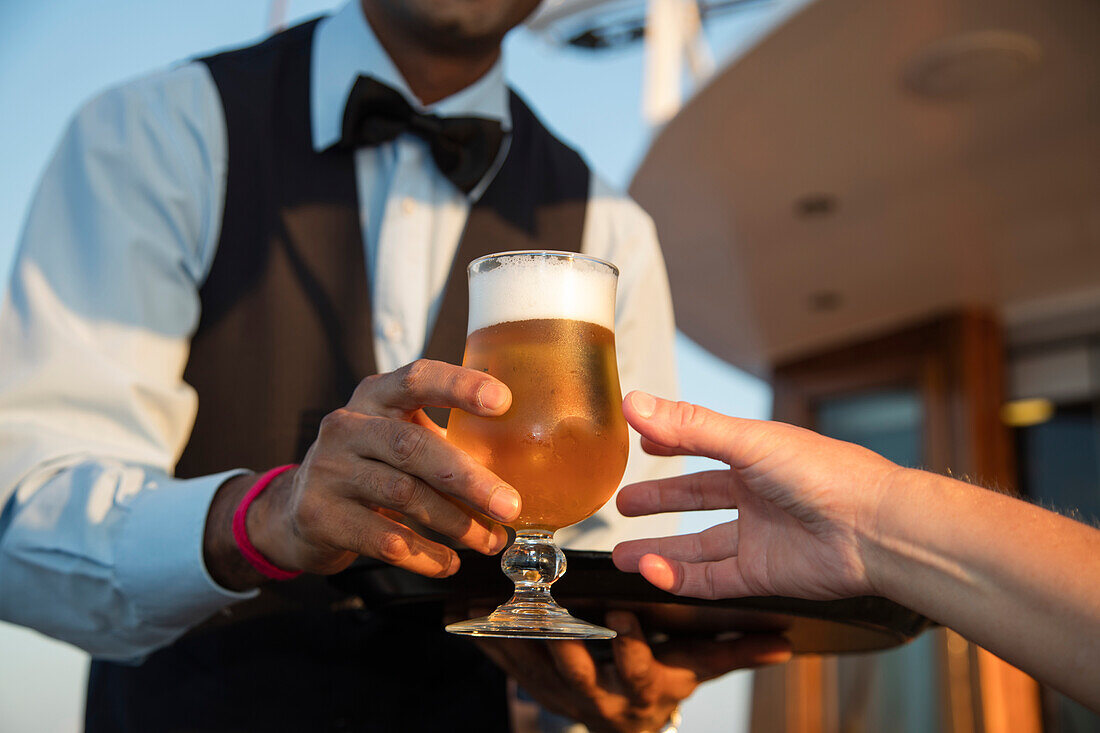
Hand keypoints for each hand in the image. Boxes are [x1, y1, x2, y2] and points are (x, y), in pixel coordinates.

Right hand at [206, 359, 522, 588]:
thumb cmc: (369, 469)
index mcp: (375, 396)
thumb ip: (445, 441)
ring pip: (403, 495)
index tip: (503, 401)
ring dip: (455, 523)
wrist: (295, 512)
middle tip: (510, 505)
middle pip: (413, 446)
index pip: (416, 378)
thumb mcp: (397, 440)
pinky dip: (424, 554)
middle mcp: (348, 426)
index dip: (459, 386)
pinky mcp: (319, 514)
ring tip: (489, 541)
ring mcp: (328, 469)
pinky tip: (449, 563)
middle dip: (468, 478)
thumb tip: (520, 468)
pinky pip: (383, 539)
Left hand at [474, 611, 789, 732]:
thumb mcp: (701, 666)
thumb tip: (783, 641)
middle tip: (546, 610)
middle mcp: (598, 697)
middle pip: (575, 672)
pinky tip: (462, 616)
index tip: (622, 612)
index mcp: (641, 688)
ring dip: (512, 640)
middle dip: (561, 644)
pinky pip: (506, 666)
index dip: (627, 645)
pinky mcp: (535, 686)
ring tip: (491, 606)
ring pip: (533, 669)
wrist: (629, 721)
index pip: (635, 668)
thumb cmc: (666, 680)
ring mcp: (562, 694)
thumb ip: (736, 651)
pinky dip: (485, 642)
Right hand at [612, 391, 901, 600]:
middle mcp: (758, 496)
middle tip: (623, 504)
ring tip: (623, 555)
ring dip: (661, 551)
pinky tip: (653, 573)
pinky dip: (680, 579)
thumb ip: (689, 427)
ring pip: (699, 547)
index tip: (641, 442)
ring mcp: (760, 537)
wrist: (874, 529)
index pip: (704, 445)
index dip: (671, 443)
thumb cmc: (825, 474)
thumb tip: (634, 404)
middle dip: (660, 502)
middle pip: (698, 499)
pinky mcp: (764, 575)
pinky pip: (712, 580)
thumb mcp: (748, 441)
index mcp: (758, 455)